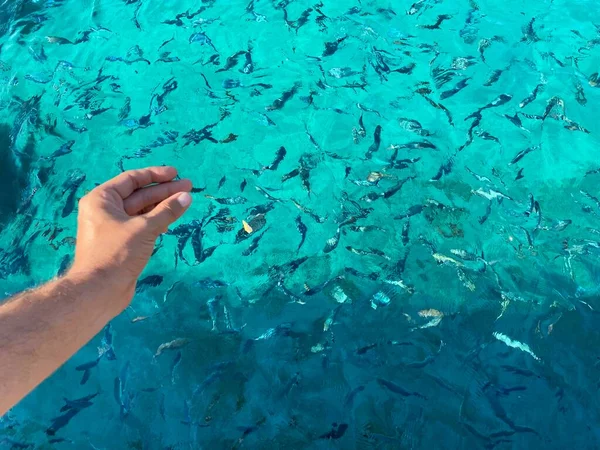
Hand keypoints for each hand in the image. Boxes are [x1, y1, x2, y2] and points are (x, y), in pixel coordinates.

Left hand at [69, 166, 191, 313]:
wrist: (99, 290)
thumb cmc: (117, 253)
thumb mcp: (144, 229)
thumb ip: (166, 211)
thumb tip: (186, 197)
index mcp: (102, 199)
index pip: (132, 179)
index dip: (155, 175)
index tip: (176, 173)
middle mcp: (105, 210)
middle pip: (139, 195)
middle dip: (164, 191)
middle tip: (188, 187)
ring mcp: (112, 227)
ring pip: (141, 211)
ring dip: (162, 207)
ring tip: (184, 202)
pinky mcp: (120, 243)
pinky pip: (140, 226)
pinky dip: (156, 222)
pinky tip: (170, 222)